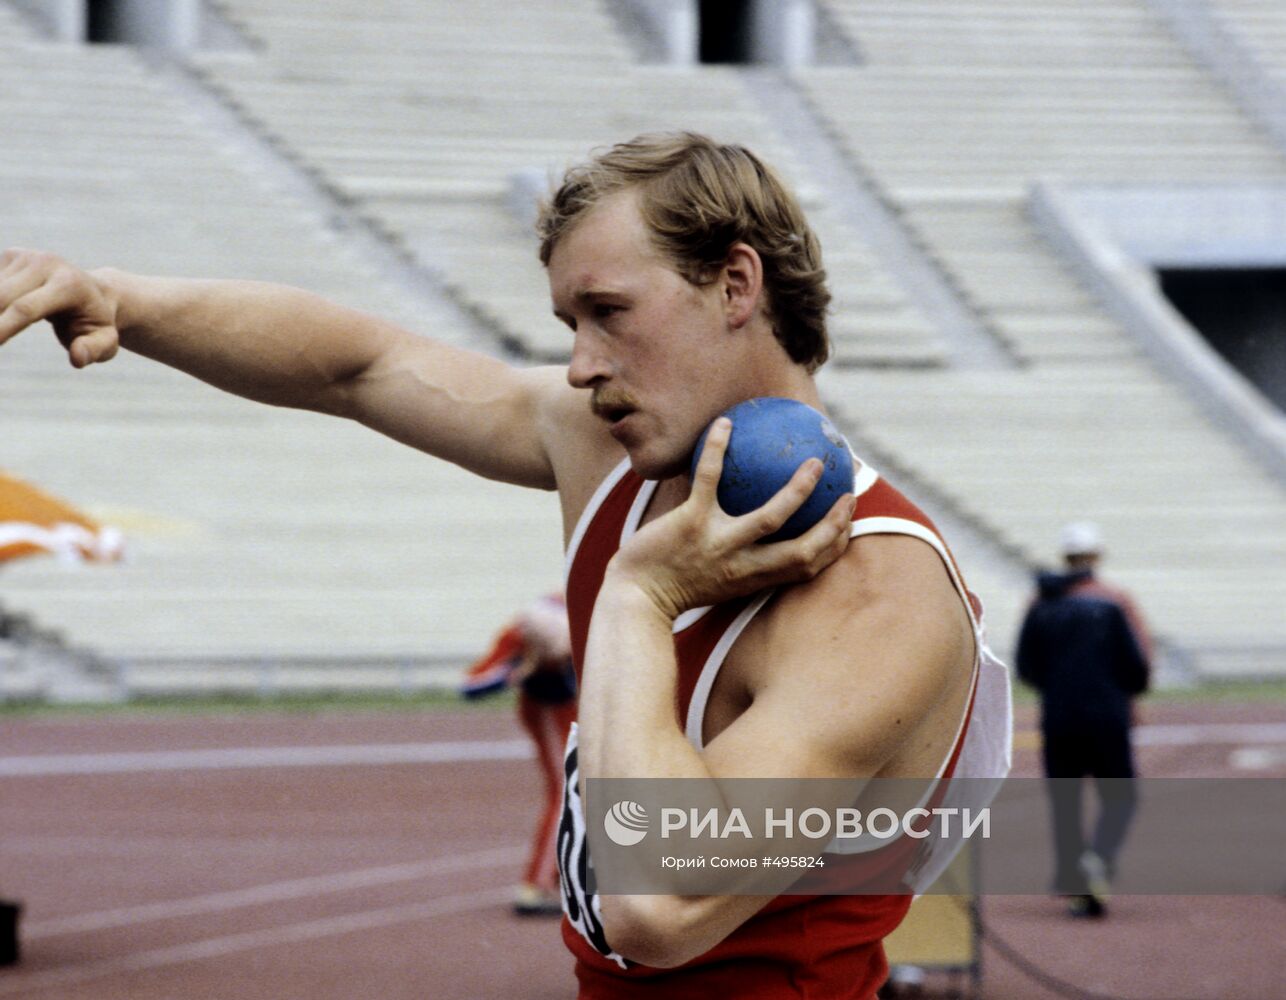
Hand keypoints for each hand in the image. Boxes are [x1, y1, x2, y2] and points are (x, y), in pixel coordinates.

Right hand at [0, 248, 120, 366]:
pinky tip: (3, 313)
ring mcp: (27, 257)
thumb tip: (77, 357)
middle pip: (2, 297)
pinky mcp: (11, 255)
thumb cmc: (96, 322)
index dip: (2, 327)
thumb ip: (95, 350)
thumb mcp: (105, 341)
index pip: (26, 309)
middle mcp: (46, 264)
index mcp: (69, 285)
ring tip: (3, 332)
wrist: (94, 291)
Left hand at [607, 416, 855, 619]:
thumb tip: (759, 531)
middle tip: (848, 492)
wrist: (635, 598)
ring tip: (812, 461)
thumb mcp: (717, 581)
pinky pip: (709, 479)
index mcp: (754, 580)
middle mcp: (743, 567)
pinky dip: (716, 449)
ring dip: (797, 490)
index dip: (834, 546)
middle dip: (833, 524)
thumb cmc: (674, 585)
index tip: (849, 523)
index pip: (807, 568)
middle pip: (803, 551)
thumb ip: (742, 562)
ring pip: (769, 518)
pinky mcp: (690, 524)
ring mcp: (718, 545)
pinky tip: (724, 423)